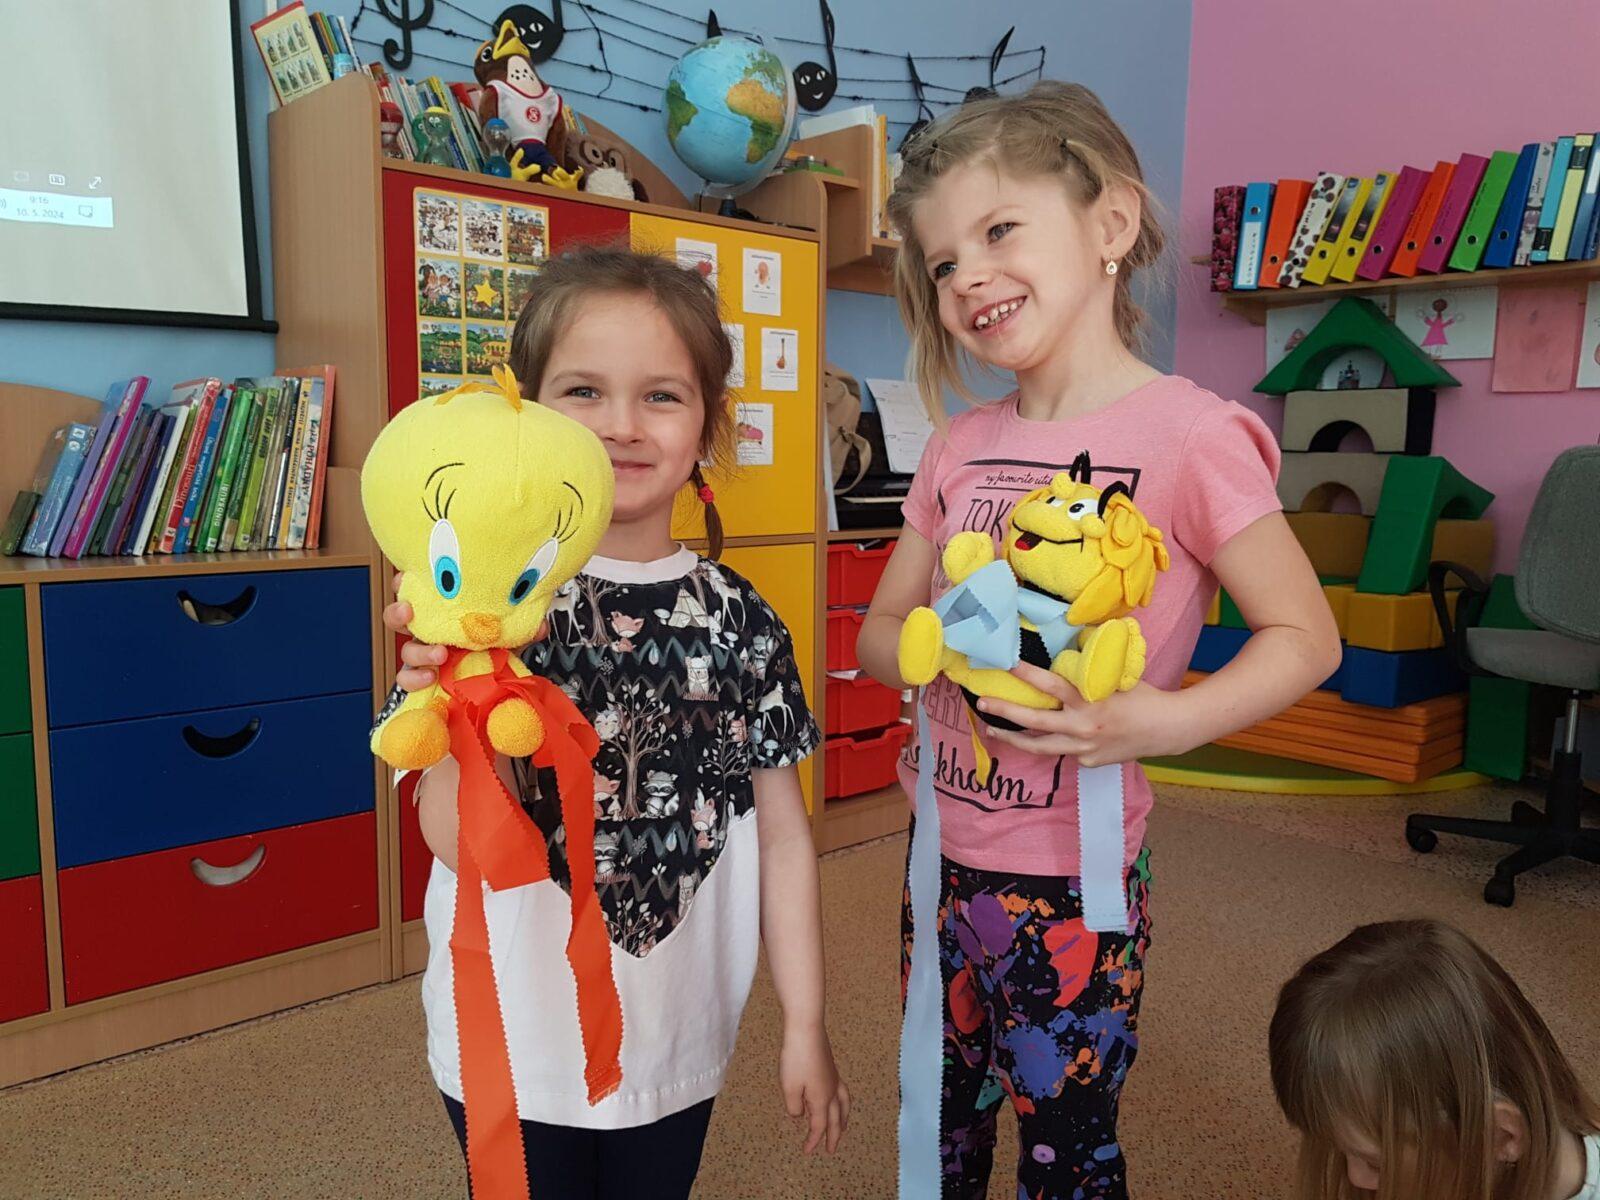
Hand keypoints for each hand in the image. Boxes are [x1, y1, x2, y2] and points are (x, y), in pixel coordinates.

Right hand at [383, 571, 545, 691]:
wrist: (496, 680)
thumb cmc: (494, 644)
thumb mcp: (510, 631)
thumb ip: (523, 626)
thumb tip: (541, 626)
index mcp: (443, 609)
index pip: (416, 589)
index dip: (405, 582)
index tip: (406, 577)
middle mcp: (429, 629)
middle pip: (398, 617)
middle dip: (398, 612)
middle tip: (410, 612)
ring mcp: (424, 654)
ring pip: (405, 650)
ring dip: (418, 651)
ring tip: (440, 655)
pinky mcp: (424, 677)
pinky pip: (407, 679)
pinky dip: (415, 679)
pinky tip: (430, 678)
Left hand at [779, 1024, 848, 1153]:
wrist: (807, 1029)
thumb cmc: (796, 1058)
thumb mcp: (789, 1087)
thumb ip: (794, 1107)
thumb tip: (799, 1114)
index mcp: (822, 1099)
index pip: (819, 1126)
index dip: (813, 1140)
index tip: (807, 1151)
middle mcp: (832, 1091)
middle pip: (836, 1119)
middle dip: (834, 1136)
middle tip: (831, 1150)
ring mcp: (834, 1079)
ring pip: (844, 1105)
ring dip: (844, 1120)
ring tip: (843, 1128)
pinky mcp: (832, 1069)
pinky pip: (842, 1093)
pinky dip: (842, 1103)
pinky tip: (836, 1100)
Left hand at [976, 663, 1197, 766]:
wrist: (1166, 730)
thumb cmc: (1142, 696)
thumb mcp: (1114, 677)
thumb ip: (1087, 671)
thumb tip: (1065, 648)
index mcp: (1090, 701)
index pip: (1052, 685)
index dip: (1028, 674)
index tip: (1007, 663)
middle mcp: (1083, 727)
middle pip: (1035, 722)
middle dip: (1005, 711)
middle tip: (982, 703)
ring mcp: (1084, 749)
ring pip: (1041, 746)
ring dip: (1014, 738)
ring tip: (991, 728)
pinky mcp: (1088, 762)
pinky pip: (1064, 751)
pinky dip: (1052, 742)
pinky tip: (1044, 736)